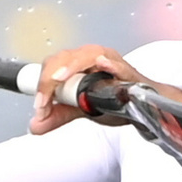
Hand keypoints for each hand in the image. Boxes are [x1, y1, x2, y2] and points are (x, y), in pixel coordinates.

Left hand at [29, 44, 181, 134]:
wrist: (145, 107)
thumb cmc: (116, 100)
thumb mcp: (81, 109)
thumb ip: (58, 116)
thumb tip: (35, 126)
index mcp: (78, 64)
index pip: (53, 65)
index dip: (42, 84)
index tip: (39, 107)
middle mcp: (92, 58)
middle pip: (65, 57)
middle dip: (50, 79)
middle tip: (45, 102)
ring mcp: (111, 61)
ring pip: (87, 55)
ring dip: (72, 66)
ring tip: (59, 78)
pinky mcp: (128, 72)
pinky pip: (119, 65)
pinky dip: (110, 64)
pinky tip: (102, 64)